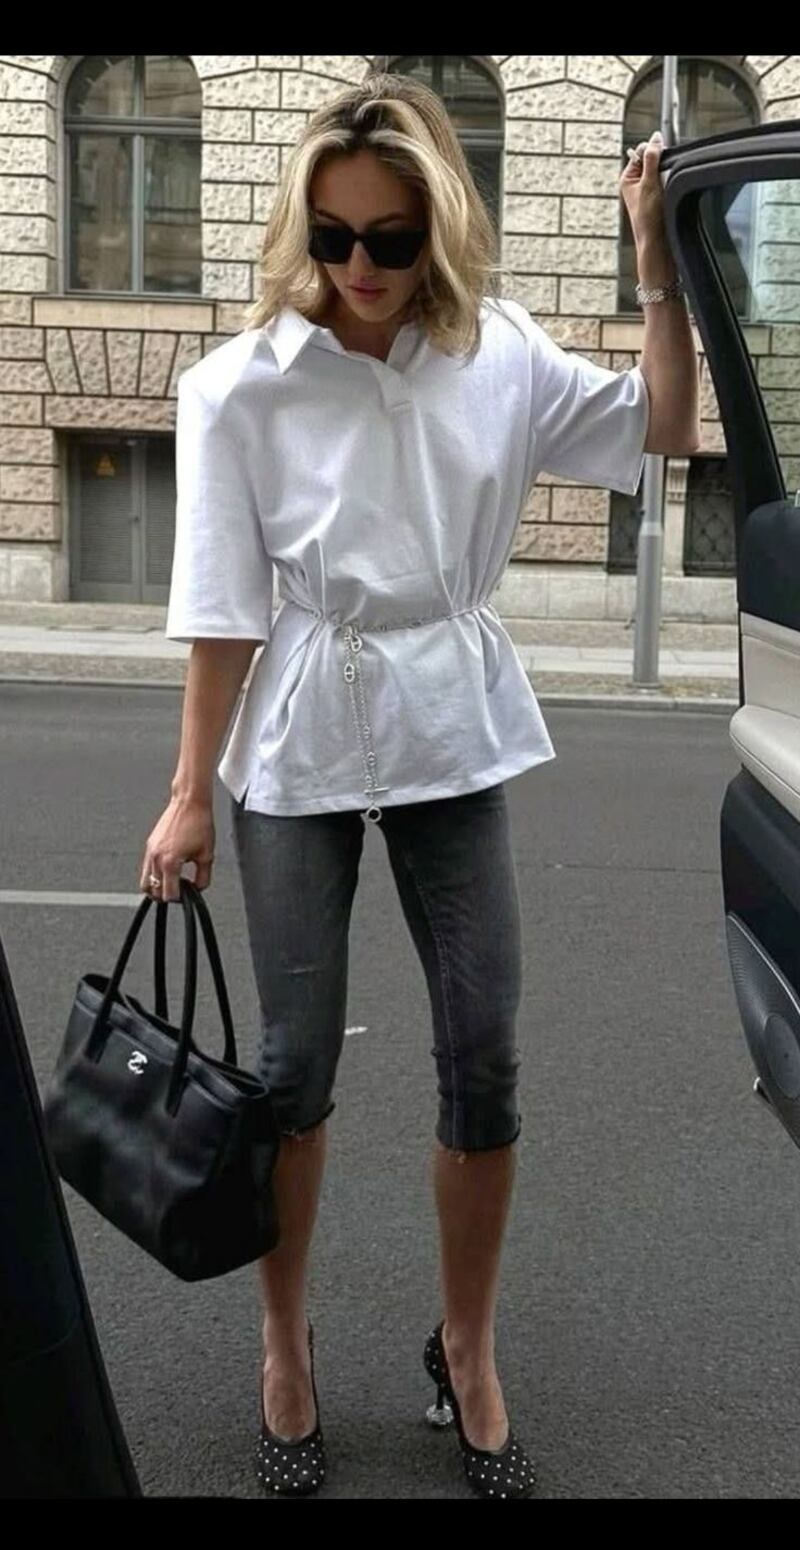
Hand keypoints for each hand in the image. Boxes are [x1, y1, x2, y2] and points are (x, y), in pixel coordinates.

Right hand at [139, 794, 214, 902]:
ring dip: (157, 887)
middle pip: (153, 891)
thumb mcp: (207, 855)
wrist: (189, 802)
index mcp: (170, 862)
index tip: (187, 893)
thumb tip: (198, 888)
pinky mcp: (149, 845)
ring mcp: (150, 851)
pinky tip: (168, 869)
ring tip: (171, 883)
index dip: (180, 898)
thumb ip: (203, 877)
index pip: (168, 894)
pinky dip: (154, 874)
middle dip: (166, 895)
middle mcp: (156, 858)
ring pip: (145, 881)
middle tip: (179, 890)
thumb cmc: (198, 823)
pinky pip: (146, 868)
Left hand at [620, 130, 675, 282]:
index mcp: (628, 177)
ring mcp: (648, 190)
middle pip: (654, 160)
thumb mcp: (649, 183)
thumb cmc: (648, 218)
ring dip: (668, 176)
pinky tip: (671, 195)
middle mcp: (637, 183)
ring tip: (666, 191)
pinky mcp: (659, 197)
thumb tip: (655, 138)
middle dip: (663, 165)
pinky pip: (669, 183)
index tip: (662, 159)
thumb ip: (652, 158)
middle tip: (663, 180)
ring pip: (663, 171)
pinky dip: (672, 185)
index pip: (642, 150)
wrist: (657, 243)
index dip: (654, 151)